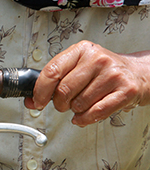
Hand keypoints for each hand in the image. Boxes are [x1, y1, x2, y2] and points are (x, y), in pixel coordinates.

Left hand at [25, 40, 149, 126]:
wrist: (137, 73)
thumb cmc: (103, 71)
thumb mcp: (77, 67)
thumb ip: (54, 81)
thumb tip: (31, 100)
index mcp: (81, 50)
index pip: (51, 72)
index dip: (40, 91)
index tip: (36, 102)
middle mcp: (98, 59)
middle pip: (63, 91)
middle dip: (59, 103)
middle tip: (65, 103)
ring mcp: (112, 75)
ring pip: (78, 104)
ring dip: (76, 110)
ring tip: (84, 102)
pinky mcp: (125, 90)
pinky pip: (95, 112)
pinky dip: (85, 118)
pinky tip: (86, 114)